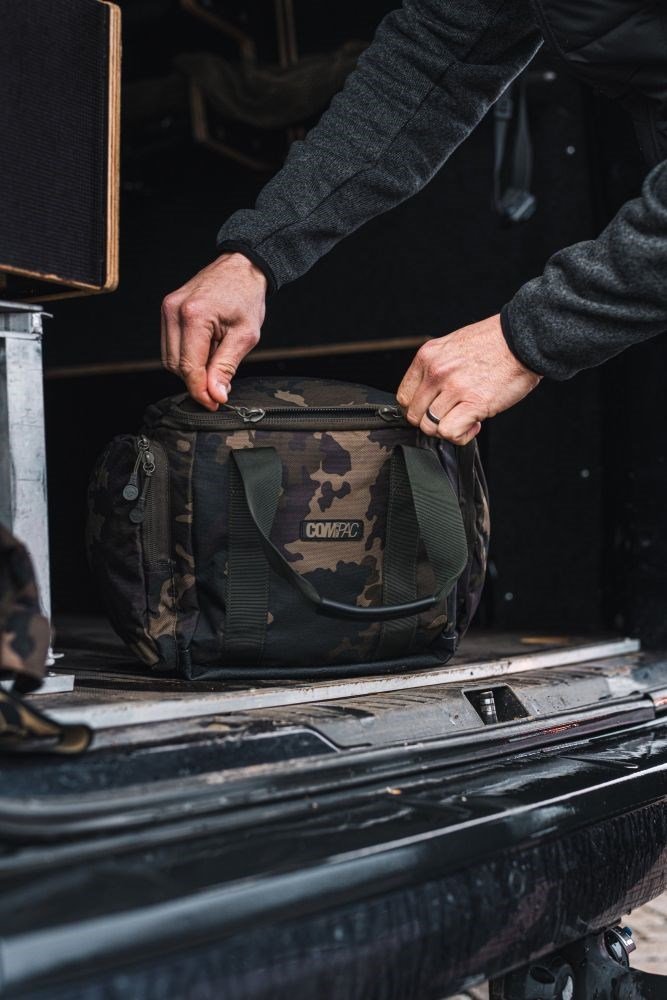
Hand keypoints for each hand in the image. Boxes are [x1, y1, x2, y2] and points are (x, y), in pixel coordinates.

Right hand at [161, 253, 267, 409]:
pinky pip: (171, 345)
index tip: (215, 403)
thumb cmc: (246, 296)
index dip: (201, 391)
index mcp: (194, 316)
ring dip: (191, 368)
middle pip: (176, 366)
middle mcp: (174, 311)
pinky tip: (206, 348)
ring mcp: (167, 309)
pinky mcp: (167, 310)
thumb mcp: (245, 336)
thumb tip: (215, 394)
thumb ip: (226, 367)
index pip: (189, 368)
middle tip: (220, 382)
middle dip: (197, 380)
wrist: (241, 267)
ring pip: (170, 358)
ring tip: (216, 358)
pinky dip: (187, 355)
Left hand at [396, 314, 540, 443]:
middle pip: (414, 415)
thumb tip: (427, 393)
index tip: (431, 410)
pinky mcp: (474, 402)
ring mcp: (454, 388)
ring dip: (448, 429)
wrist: (523, 340)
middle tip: (451, 416)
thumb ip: (435, 367)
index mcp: (428, 356)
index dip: (417, 409)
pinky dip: (461, 435)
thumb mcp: (453, 345)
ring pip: (430, 427)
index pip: (404, 396)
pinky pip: (450, 432)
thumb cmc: (493, 342)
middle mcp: (437, 372)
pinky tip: (474, 424)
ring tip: (466, 418)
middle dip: (431, 421)